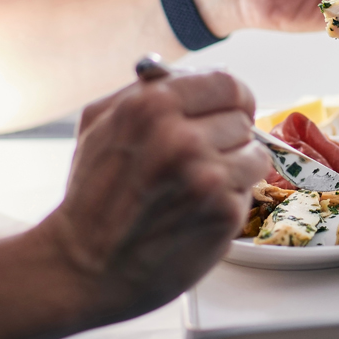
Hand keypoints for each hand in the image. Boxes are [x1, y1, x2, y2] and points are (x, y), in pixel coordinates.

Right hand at [39, 70, 269, 325]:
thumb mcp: (99, 123)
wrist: (84, 265)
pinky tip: (198, 211)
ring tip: (198, 186)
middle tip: (200, 159)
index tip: (228, 111)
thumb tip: (192, 73)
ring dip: (234, 169)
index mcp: (152, 105)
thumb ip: (145, 90)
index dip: (231, 99)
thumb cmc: (92, 196)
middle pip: (243, 118)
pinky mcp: (224, 212)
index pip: (227, 83)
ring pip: (254, 154)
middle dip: (226, 137)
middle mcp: (182, 137)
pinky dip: (230, 200)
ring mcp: (206, 176)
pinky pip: (249, 191)